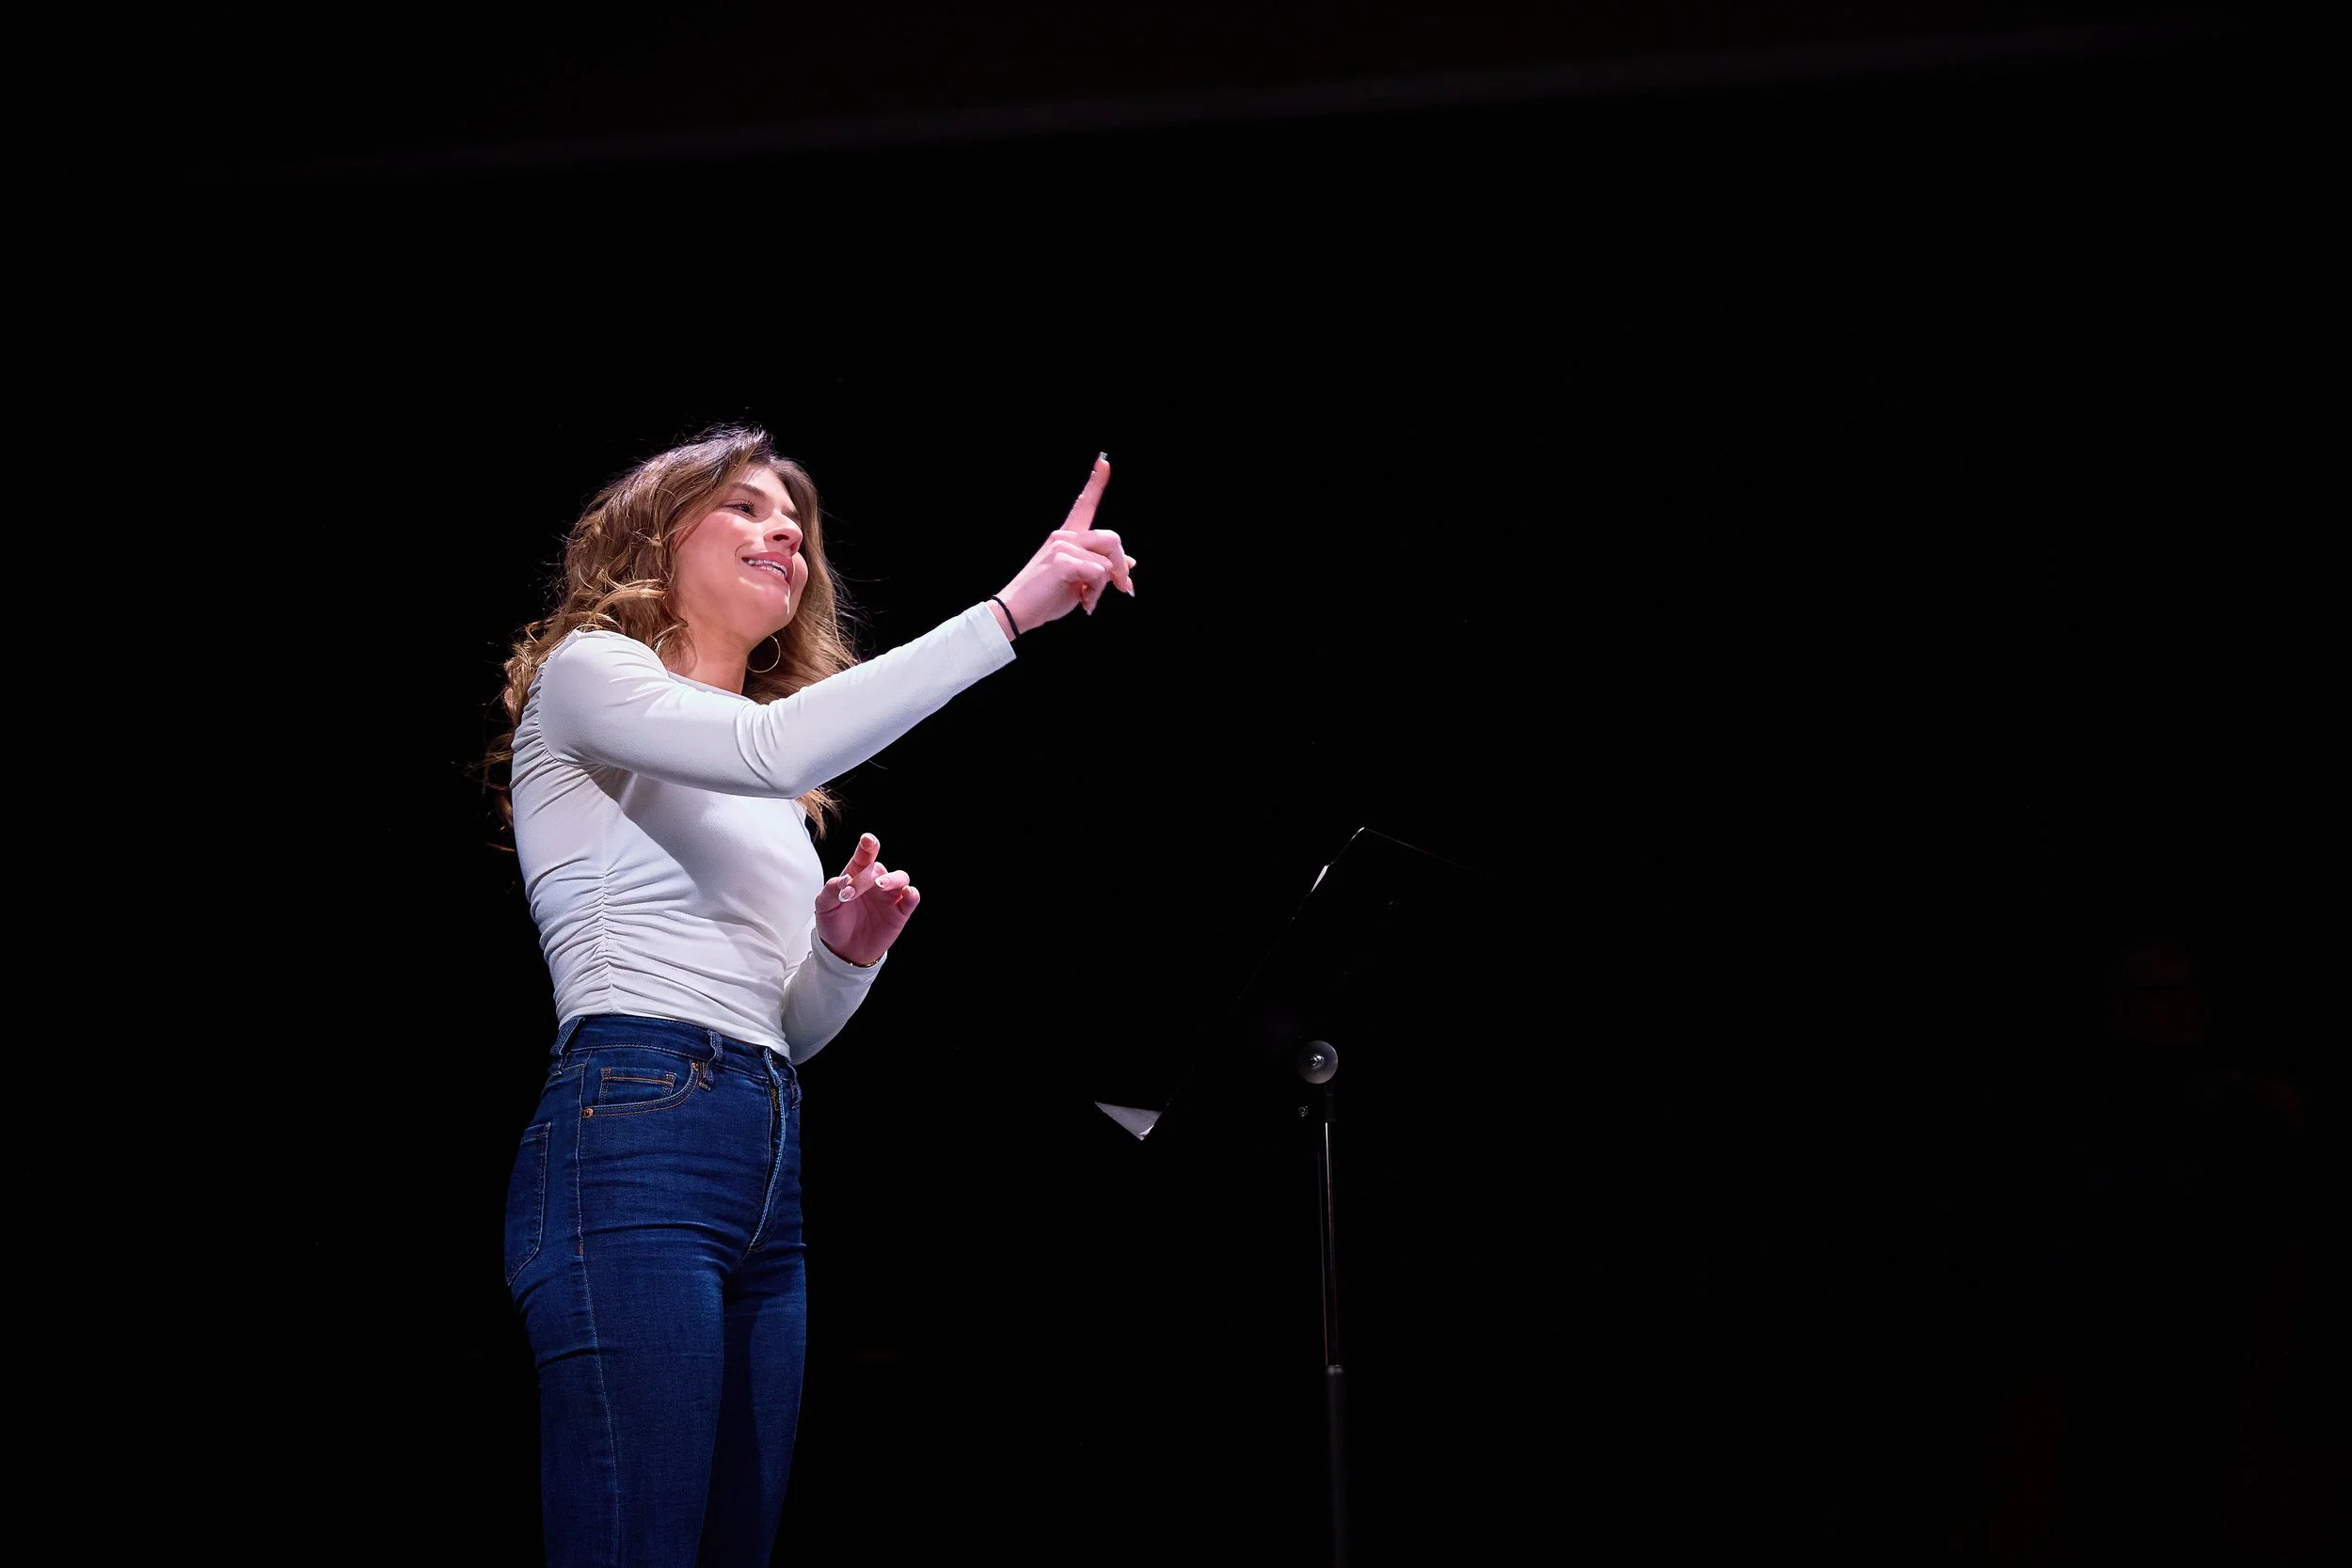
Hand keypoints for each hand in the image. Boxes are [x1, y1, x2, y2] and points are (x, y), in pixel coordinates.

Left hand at [813, 831, 919, 966]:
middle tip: (849, 892)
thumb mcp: (823, 907)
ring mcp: (889, 896)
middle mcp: (875, 882)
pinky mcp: (900, 912)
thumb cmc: (834, 923)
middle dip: (865, 878)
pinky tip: (907, 893)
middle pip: (878, 869)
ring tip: (880, 885)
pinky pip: (911, 898)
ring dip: (892, 878)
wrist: (843, 950)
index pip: (864, 856)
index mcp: (856, 875)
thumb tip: (844, 880)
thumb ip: (830, 890)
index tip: (868, 840)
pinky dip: (912, 894)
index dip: (867, 846)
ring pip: (900, 877)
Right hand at [995, 453, 1136, 635]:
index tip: (1104, 460)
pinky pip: (1099, 573)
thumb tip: (1130, 563)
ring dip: (1104, 586)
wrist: (1017, 612)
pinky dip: (1095, 593)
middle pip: (1112, 539)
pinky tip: (1081, 602)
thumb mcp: (1079, 582)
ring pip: (1107, 561)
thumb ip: (1101, 568)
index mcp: (1067, 538)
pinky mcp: (1063, 560)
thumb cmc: (1045, 598)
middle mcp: (1064, 536)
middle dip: (1120, 567)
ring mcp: (1062, 546)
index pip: (1084, 505)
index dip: (1096, 482)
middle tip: (1122, 589)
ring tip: (1086, 599)